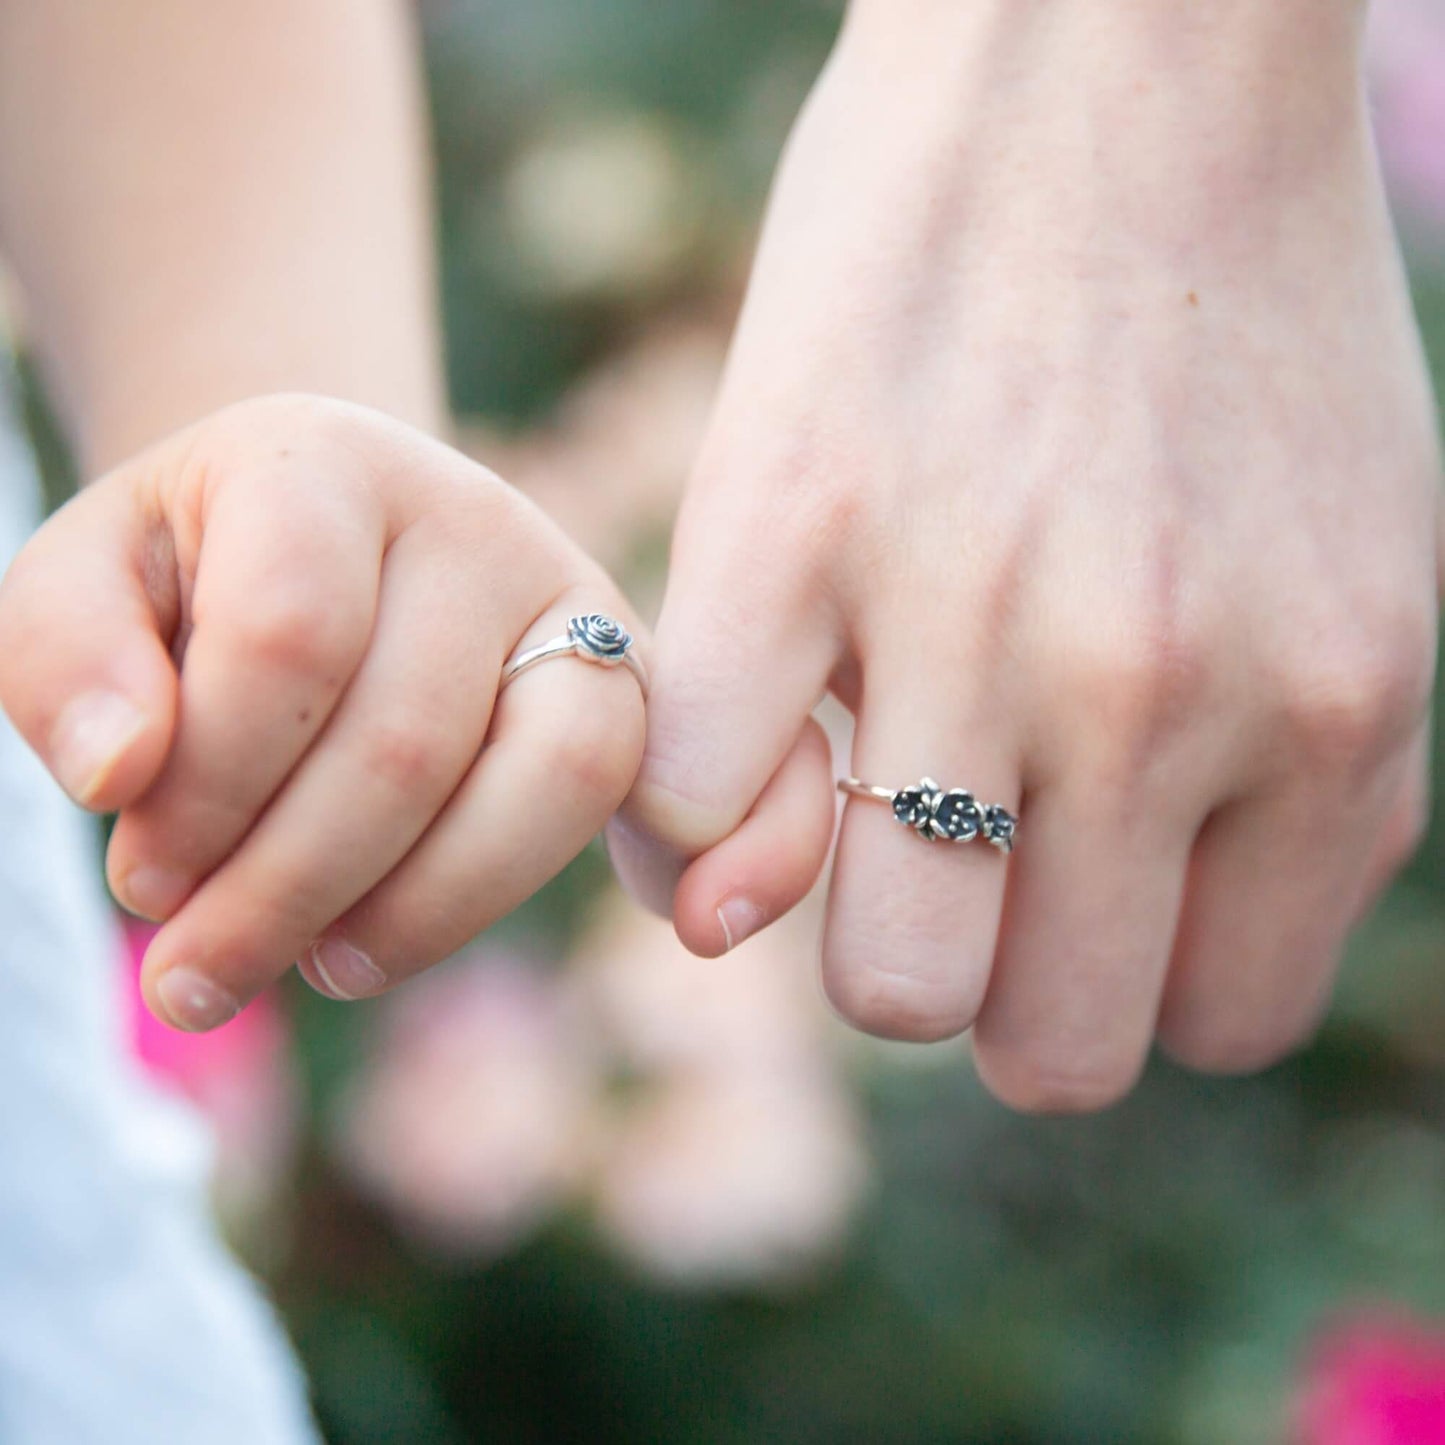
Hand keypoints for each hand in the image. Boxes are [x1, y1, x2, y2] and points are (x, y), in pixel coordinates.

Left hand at [0, 395, 645, 1029]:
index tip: (141, 884)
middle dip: (285, 890)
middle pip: (405, 738)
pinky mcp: (626, 678)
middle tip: (195, 975)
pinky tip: (388, 936)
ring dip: (412, 913)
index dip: (209, 789)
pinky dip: (493, 892)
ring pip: (540, 777)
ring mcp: (573, 594)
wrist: (336, 545)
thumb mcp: (88, 582)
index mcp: (327, 461)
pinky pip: (596, 804)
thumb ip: (63, 657)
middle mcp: (475, 516)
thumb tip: (118, 776)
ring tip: (311, 967)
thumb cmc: (204, 575)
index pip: (289, 633)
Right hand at [614, 1, 1442, 1109]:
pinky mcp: (787, 526)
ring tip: (851, 790)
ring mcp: (971, 618)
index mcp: (1335, 718)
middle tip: (956, 848)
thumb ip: (1278, 799)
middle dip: (996, 977)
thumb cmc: (1233, 331)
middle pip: (1048, 1049)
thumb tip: (1077, 957)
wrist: (1121, 46)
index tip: (1071, 877)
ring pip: (886, 984)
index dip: (1125, 967)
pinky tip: (741, 712)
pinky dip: (696, 811)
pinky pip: (696, 806)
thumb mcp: (1349, 582)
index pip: (1211, 1021)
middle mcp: (1166, 696)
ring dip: (855, 922)